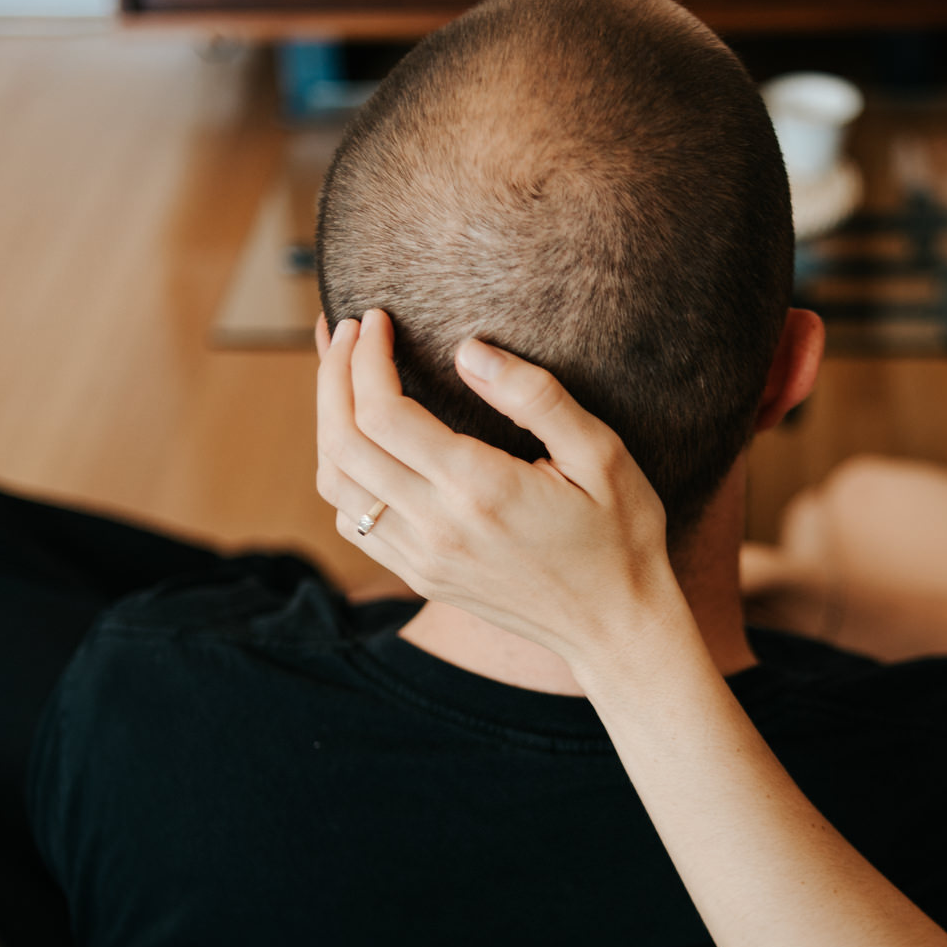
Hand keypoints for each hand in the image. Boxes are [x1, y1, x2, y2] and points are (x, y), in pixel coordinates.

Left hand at [314, 310, 685, 666]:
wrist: (616, 627)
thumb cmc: (620, 536)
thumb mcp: (602, 454)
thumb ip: (536, 397)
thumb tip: (470, 351)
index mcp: (480, 489)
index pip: (384, 412)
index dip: (367, 355)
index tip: (375, 318)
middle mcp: (438, 527)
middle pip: (343, 441)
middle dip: (333, 374)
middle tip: (344, 330)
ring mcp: (422, 558)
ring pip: (335, 483)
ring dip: (327, 422)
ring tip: (341, 375)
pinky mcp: (419, 577)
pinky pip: (353, 521)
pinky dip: (342, 472)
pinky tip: (363, 441)